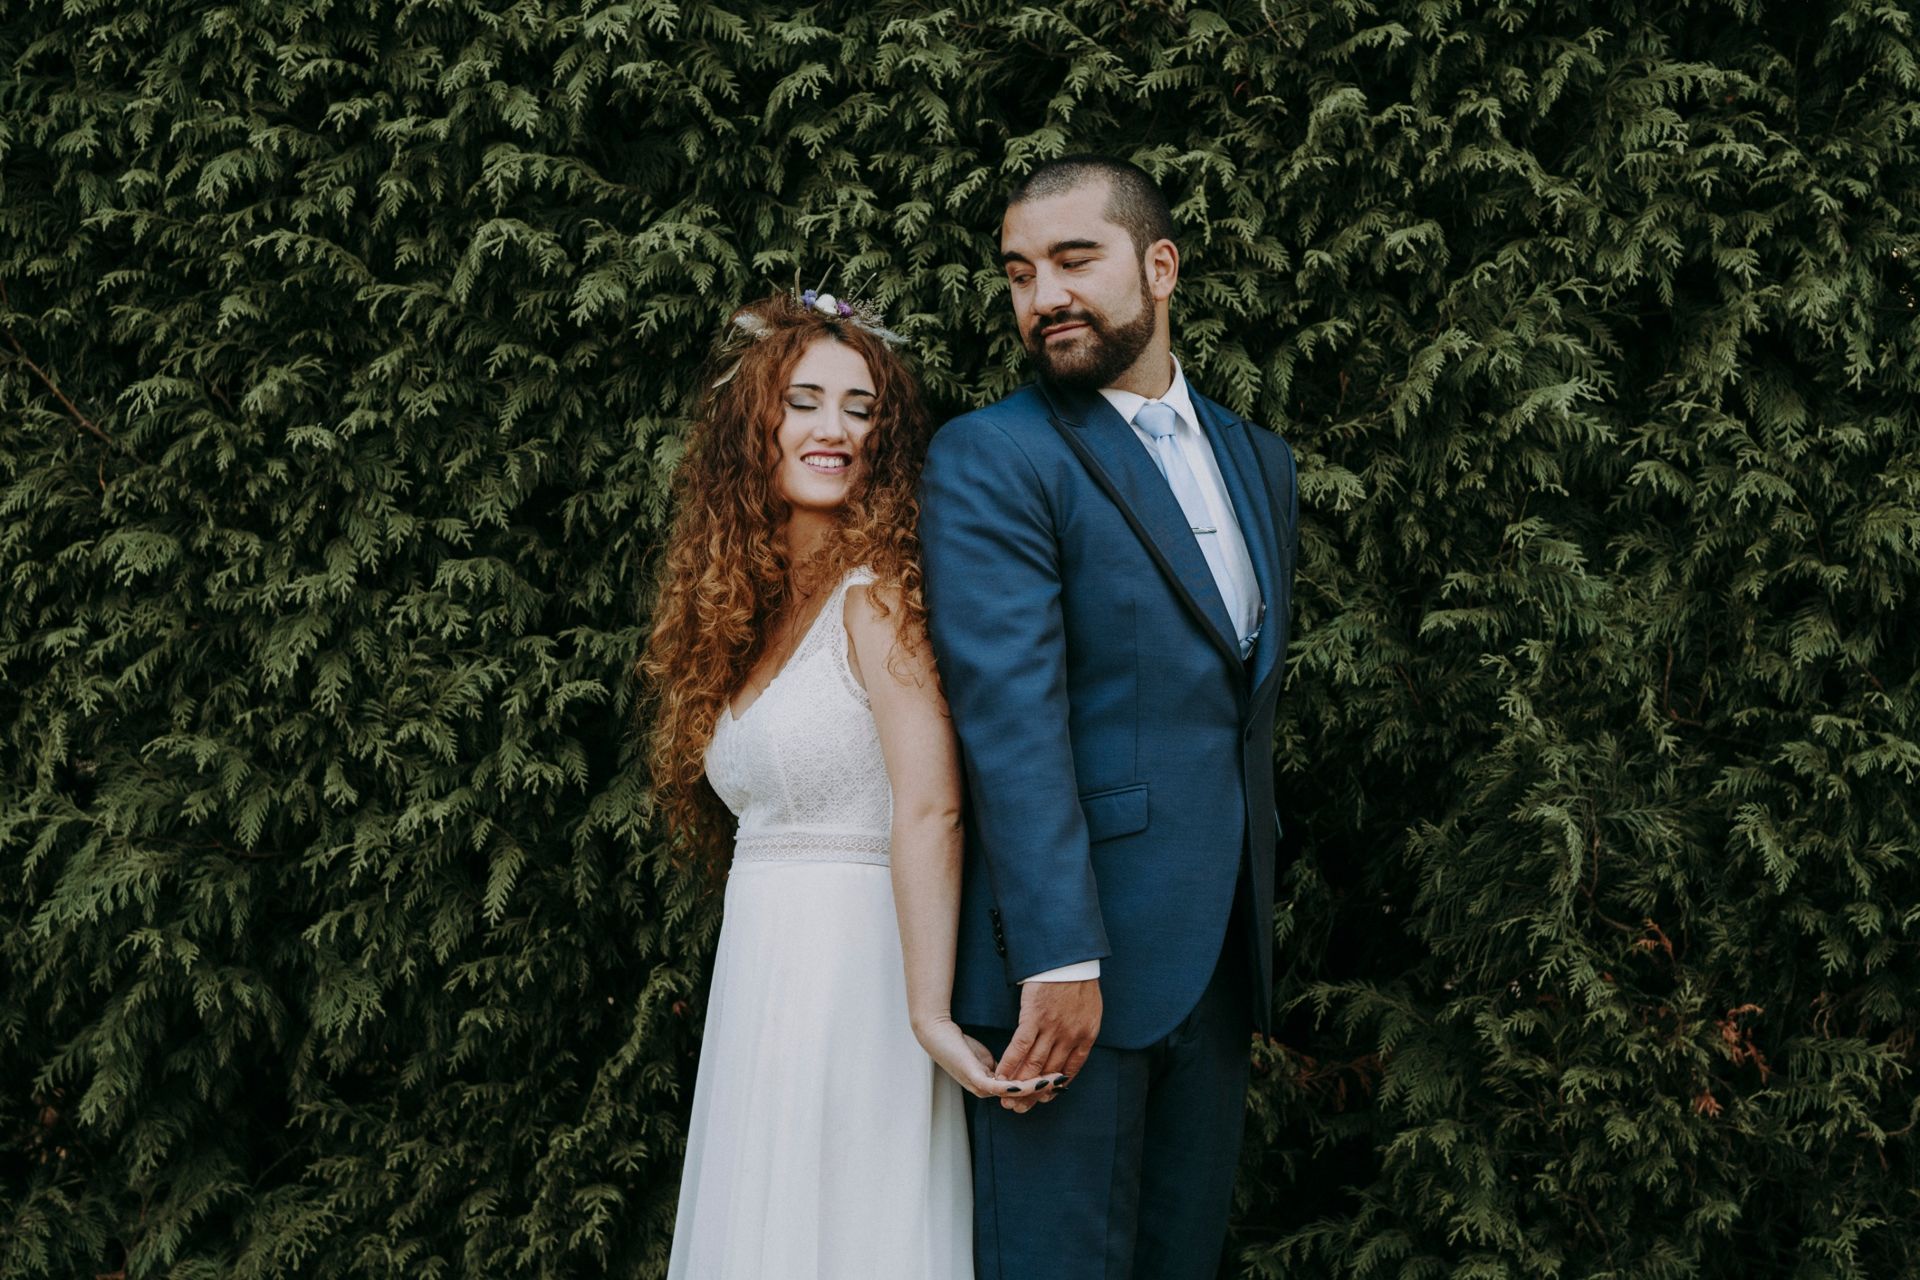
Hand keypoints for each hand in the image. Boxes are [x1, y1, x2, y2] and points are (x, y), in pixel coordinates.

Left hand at [915, 1014, 1051, 1100]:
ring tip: (1060, 1081)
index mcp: (993, 1083)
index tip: (1063, 1077)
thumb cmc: (960, 1040)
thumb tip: (1027, 1054)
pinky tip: (1041, 1080)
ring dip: (1041, 1088)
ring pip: (1017, 1093)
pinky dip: (1024, 1085)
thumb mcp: (989, 1052)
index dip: (1043, 1084)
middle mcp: (989, 1090)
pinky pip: (1005, 1087)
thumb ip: (1007, 1059)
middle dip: (1047, 1089)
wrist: (936, 1031)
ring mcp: (983, 1088)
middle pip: (1023, 1095)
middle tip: (1067, 1082)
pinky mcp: (978, 1080)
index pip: (1022, 1088)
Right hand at [996, 977, 1100, 1110]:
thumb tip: (1072, 1046)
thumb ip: (1082, 1029)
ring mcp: (1052, 1029)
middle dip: (1033, 1093)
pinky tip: (1001, 1075)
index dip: (1055, 1086)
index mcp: (1087, 1036)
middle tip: (1019, 1107)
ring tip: (1007, 1098)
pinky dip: (1010, 1064)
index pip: (1070, 1070)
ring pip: (1034, 1064)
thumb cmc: (1080, 978)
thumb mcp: (1091, 1008)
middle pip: (1049, 1073)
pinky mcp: (1034, 1018)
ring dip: (1019, 1084)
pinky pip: (1020, 1047)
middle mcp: (1070, 1037)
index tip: (1044, 1097)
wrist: (1070, 956)